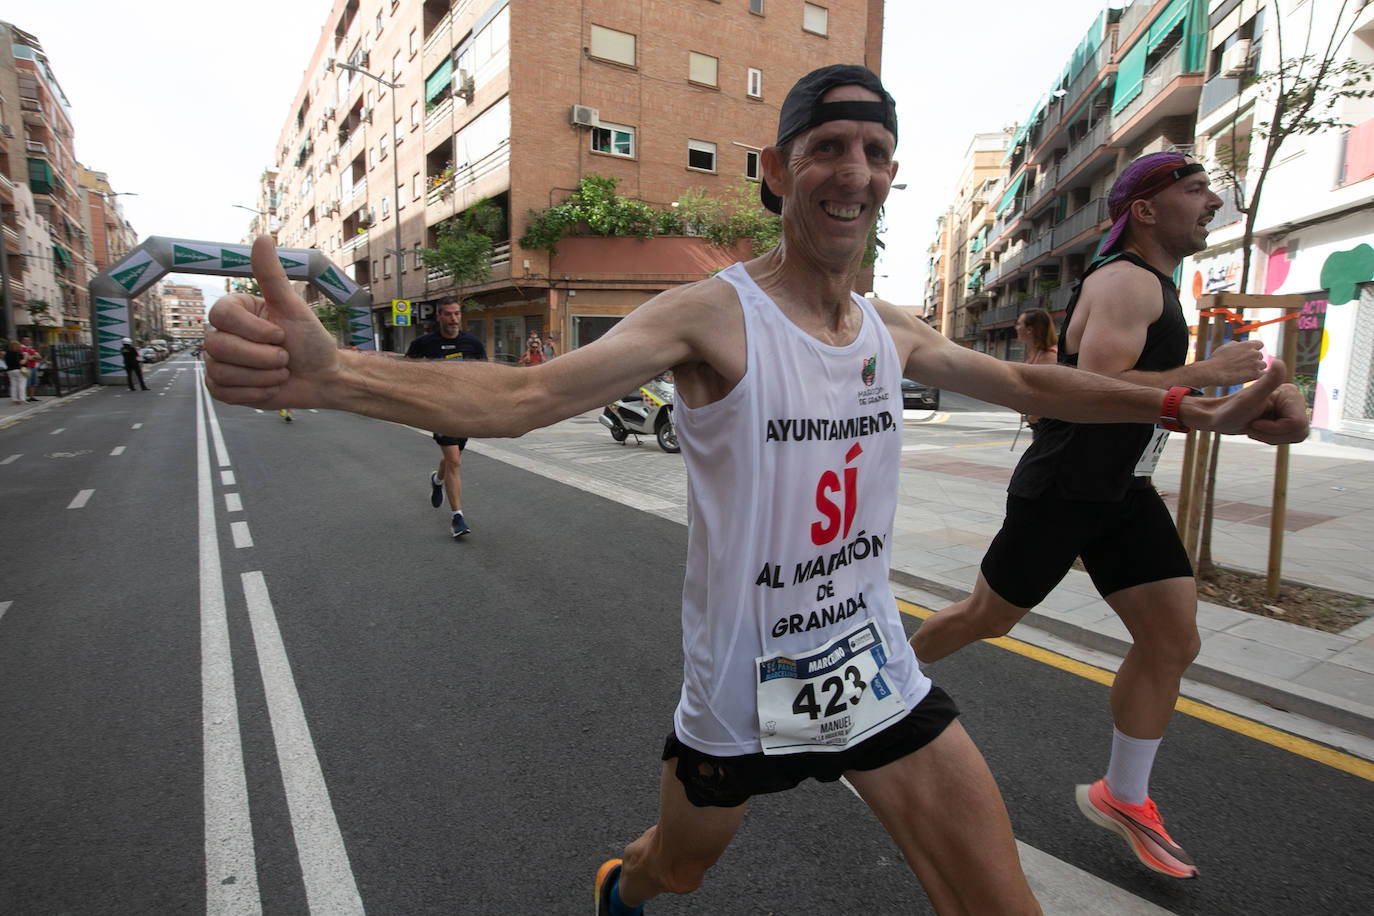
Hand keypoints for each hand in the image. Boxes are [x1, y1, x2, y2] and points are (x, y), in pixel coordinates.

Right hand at [204, 236, 341, 406]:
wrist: (323, 377)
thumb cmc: (311, 341)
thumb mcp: (293, 307)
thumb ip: (272, 275)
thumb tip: (263, 238)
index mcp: (234, 311)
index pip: (220, 316)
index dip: (254, 331)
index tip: (281, 335)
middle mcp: (221, 334)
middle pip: (218, 347)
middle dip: (262, 357)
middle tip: (284, 357)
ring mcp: (219, 362)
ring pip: (221, 372)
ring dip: (262, 377)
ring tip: (280, 371)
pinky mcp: (222, 387)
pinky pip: (223, 393)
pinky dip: (254, 393)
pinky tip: (270, 387)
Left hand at [1196, 360, 1309, 444]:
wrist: (1220, 417)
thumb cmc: (1231, 408)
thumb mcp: (1249, 398)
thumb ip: (1268, 381)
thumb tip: (1278, 362)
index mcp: (1290, 393)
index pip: (1296, 423)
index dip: (1275, 428)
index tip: (1255, 423)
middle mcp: (1296, 400)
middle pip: (1299, 431)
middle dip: (1273, 434)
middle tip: (1253, 426)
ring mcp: (1293, 410)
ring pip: (1296, 436)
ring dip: (1272, 437)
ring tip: (1255, 428)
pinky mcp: (1287, 420)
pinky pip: (1289, 438)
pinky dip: (1272, 438)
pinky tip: (1259, 430)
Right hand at [1204, 339, 1265, 386]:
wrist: (1213, 371)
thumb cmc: (1217, 359)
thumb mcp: (1226, 347)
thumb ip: (1237, 345)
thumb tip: (1240, 345)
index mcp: (1248, 345)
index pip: (1260, 344)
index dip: (1255, 349)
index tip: (1249, 354)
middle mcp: (1254, 353)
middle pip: (1260, 355)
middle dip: (1254, 359)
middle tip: (1244, 365)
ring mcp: (1255, 364)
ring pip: (1263, 365)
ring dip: (1256, 368)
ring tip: (1245, 371)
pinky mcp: (1255, 374)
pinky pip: (1263, 374)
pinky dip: (1257, 375)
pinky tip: (1249, 376)